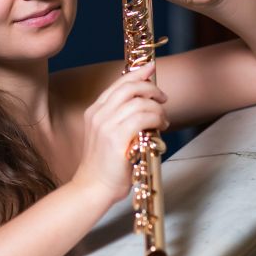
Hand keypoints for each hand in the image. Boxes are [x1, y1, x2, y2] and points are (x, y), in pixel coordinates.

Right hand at [71, 63, 168, 206]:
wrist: (93, 188)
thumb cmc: (106, 167)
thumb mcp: (110, 137)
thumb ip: (123, 120)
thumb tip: (148, 108)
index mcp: (95, 111)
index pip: (118, 84)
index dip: (137, 73)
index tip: (151, 68)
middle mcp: (98, 114)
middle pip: (129, 87)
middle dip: (151, 88)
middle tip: (163, 99)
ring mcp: (106, 125)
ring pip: (139, 102)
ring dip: (157, 108)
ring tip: (163, 121)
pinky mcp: (116, 137)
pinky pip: (143, 117)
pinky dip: (156, 119)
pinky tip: (161, 127)